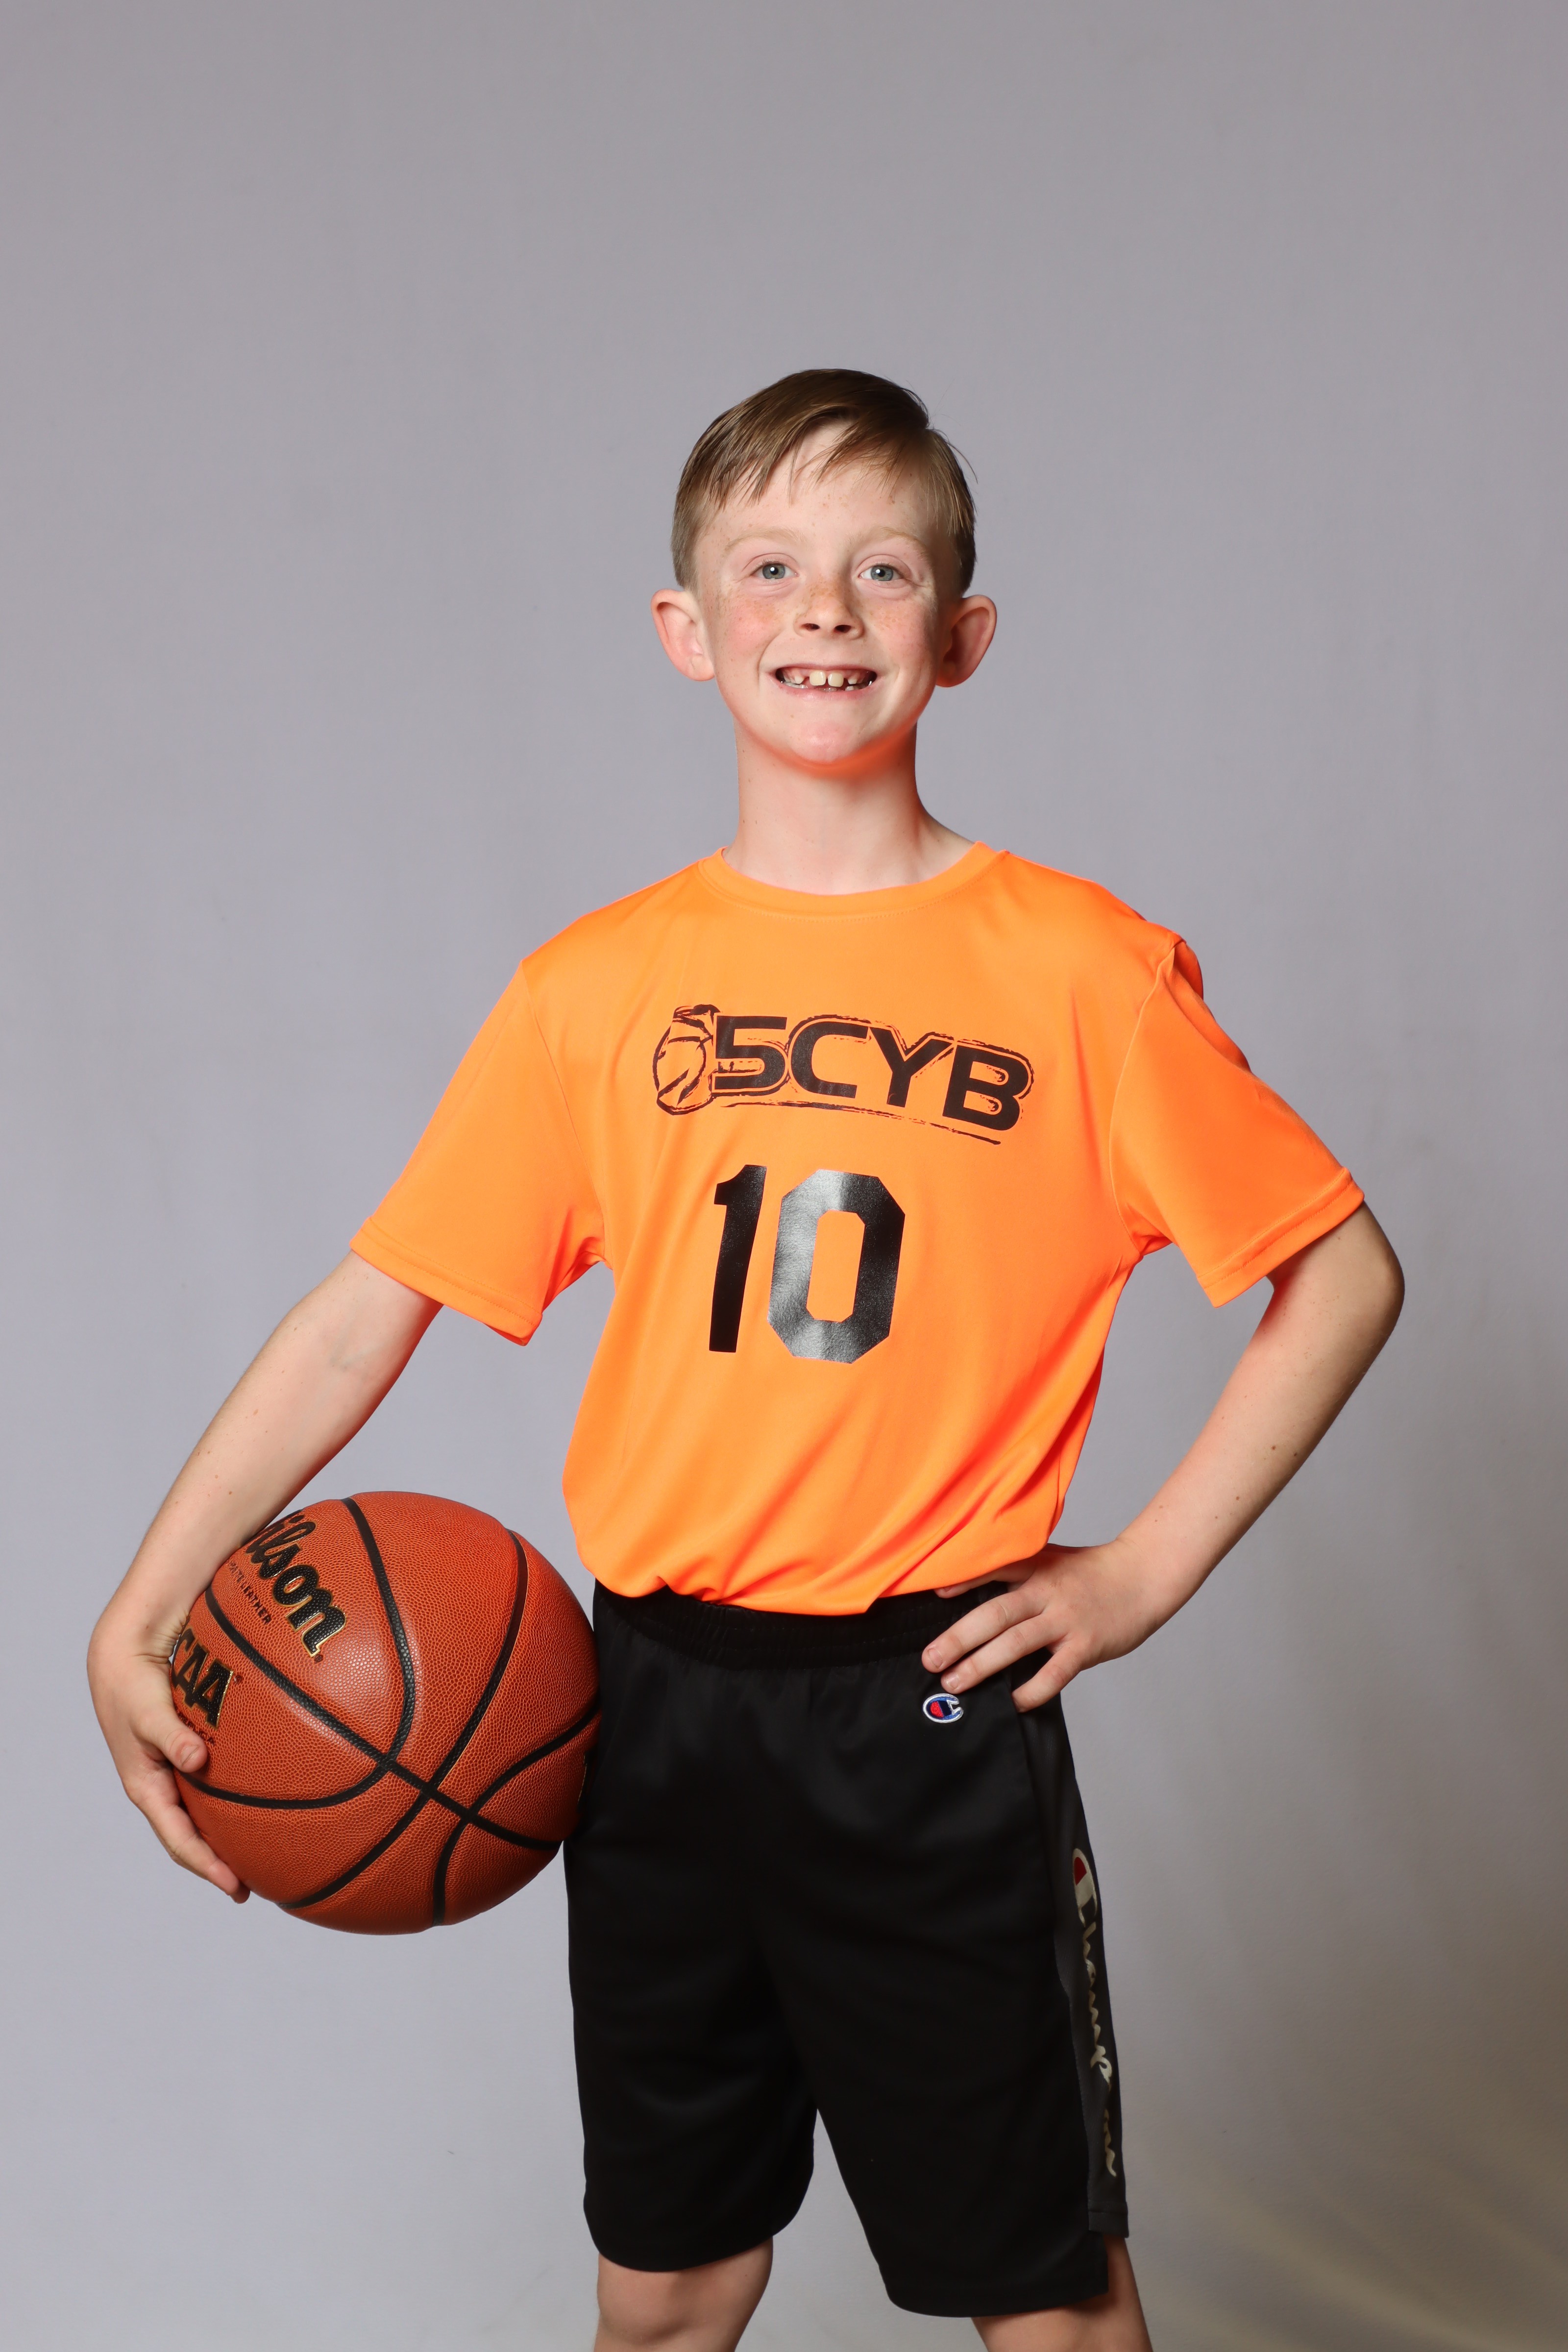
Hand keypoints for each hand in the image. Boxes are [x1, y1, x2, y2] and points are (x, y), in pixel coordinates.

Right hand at [87, 1617, 248, 1900]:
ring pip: (205, 1813)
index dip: (207, 1867)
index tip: (237, 1888)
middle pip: (194, 1836)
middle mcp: (163, 1787)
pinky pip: (215, 1782)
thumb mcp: (149, 1713)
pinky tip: (269, 1793)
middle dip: (222, 1863)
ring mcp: (176, 1771)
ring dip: (230, 1835)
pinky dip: (236, 1796)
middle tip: (259, 1884)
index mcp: (148, 1789)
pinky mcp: (189, 1751)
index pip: (179, 1840)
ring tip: (268, 1851)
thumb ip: (172, 1736)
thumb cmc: (134, 1686)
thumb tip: (196, 1760)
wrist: (124, 1655)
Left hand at [921, 1536, 1171, 1712]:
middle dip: (958, 1638)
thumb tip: (969, 1596)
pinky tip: (1012, 1701)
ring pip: (1016, 1643)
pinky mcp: (1085, 1645)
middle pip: (995, 1613)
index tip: (932, 1593)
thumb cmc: (1091, 1573)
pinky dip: (1031, 1689)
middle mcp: (1047, 1591)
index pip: (992, 1570)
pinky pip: (1054, 1672)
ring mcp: (1066, 1619)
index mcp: (1036, 1567)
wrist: (1143, 1575)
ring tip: (954, 1682)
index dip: (962, 1580)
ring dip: (981, 1664)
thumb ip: (1017, 1574)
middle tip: (929, 1660)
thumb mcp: (1052, 1561)